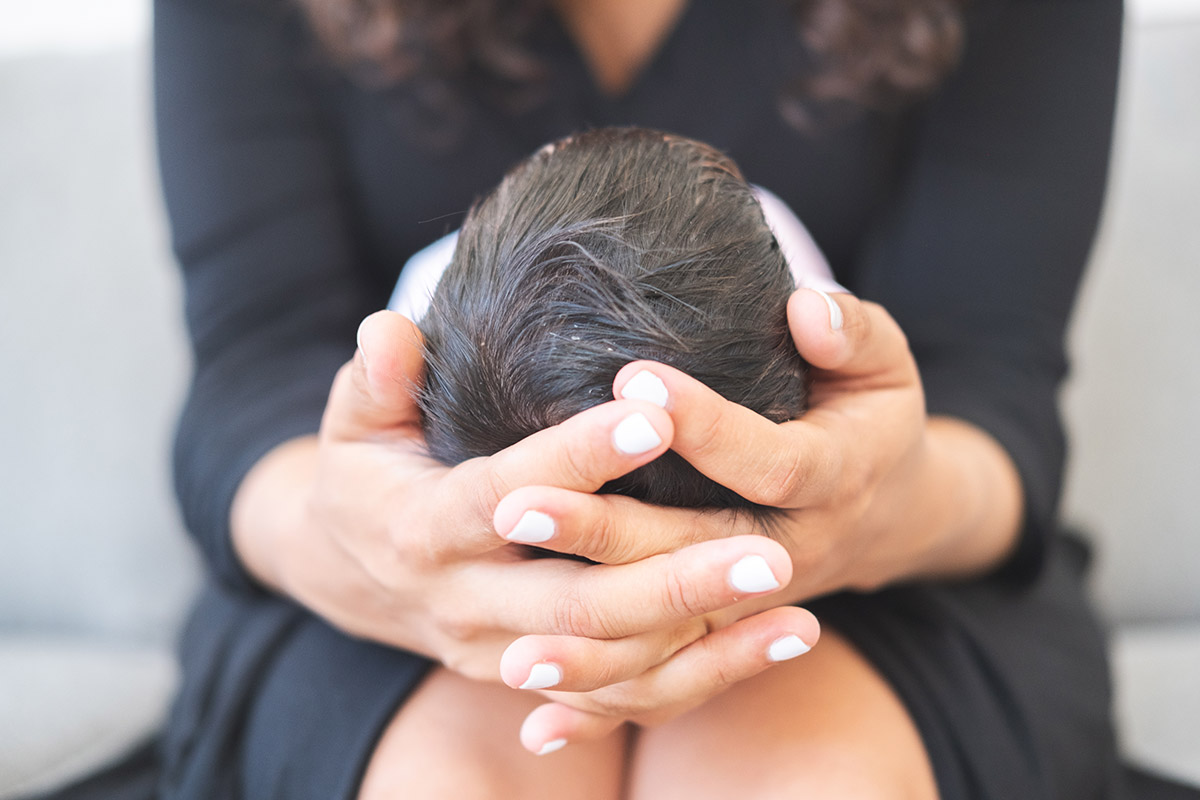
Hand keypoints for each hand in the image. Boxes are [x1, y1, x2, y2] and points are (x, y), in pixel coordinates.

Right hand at [230, 310, 813, 688]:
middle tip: (766, 549)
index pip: (507, 494)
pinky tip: (787, 636)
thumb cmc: (367, 478)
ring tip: (793, 598)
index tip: (655, 417)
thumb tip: (388, 327)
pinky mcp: (534, 680)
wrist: (350, 574)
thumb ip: (376, 379)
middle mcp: (464, 604)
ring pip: (612, 662)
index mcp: (423, 529)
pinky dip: (708, 672)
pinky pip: (627, 694)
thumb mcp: (353, 424)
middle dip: (672, 580)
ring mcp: (501, 653)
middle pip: (576, 603)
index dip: (577, 459)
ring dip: (706, 636)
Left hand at [505, 289, 1021, 750]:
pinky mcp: (724, 633)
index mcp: (833, 476)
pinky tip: (540, 724)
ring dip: (595, 649)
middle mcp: (792, 553)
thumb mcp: (885, 365)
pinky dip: (607, 706)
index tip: (630, 379)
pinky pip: (667, 681)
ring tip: (513, 652)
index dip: (706, 426)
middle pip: (694, 554)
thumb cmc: (870, 416)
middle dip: (603, 533)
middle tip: (517, 507)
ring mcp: (753, 605)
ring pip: (674, 638)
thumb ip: (854, 331)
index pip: (766, 459)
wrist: (889, 510)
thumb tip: (805, 307)